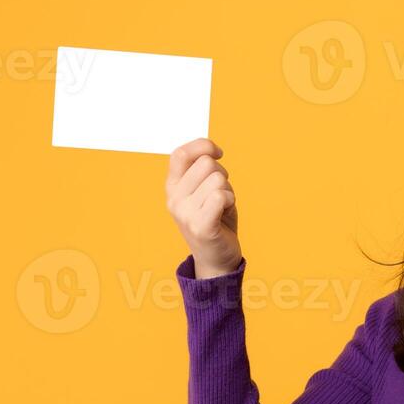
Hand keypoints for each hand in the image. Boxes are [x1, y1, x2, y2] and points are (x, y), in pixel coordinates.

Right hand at [165, 137, 240, 277]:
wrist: (216, 258)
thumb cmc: (214, 218)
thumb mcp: (202, 190)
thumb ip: (201, 169)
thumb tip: (210, 149)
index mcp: (172, 187)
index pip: (180, 154)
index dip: (202, 146)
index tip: (218, 153)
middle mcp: (174, 199)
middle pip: (206, 163)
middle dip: (222, 174)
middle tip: (221, 193)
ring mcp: (185, 214)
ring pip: (218, 179)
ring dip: (228, 190)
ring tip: (222, 206)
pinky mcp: (201, 226)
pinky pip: (221, 196)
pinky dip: (231, 201)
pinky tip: (226, 212)